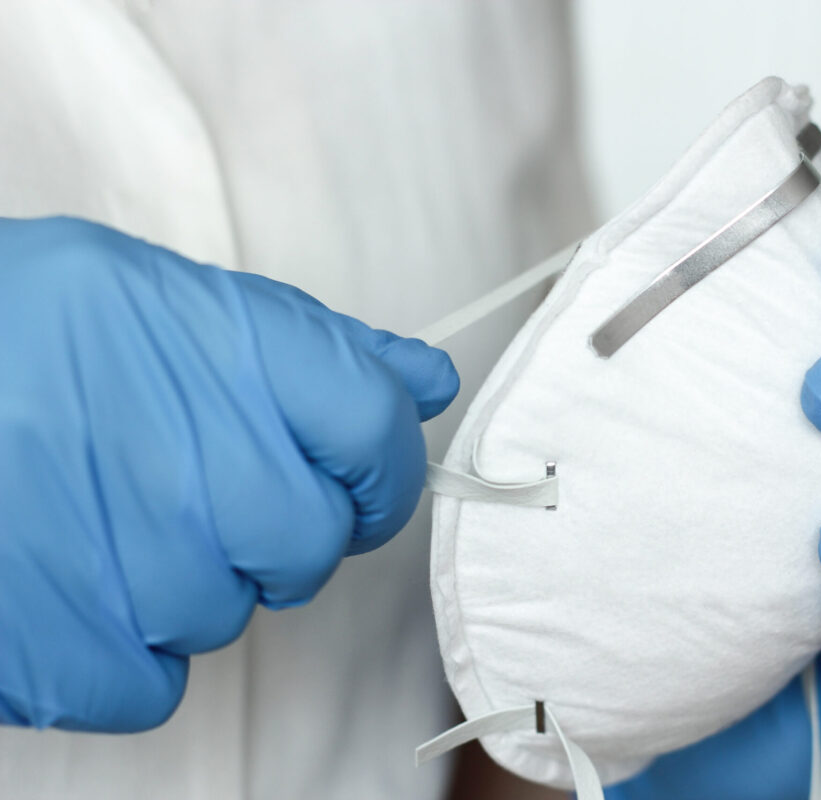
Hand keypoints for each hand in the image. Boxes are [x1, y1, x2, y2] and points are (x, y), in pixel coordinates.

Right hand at [0, 217, 457, 731]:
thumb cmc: (26, 329)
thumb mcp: (170, 298)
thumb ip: (312, 346)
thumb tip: (424, 380)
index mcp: (223, 347)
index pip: (372, 430)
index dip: (383, 467)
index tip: (362, 481)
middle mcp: (185, 454)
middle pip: (311, 542)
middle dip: (281, 533)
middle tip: (209, 498)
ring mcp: (125, 558)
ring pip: (228, 615)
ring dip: (188, 582)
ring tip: (108, 521)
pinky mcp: (61, 650)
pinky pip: (152, 682)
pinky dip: (123, 647)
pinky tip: (74, 576)